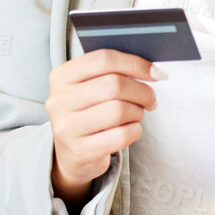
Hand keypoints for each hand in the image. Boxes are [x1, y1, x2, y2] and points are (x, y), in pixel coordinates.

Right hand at [47, 49, 163, 203]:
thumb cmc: (88, 114)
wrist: (71, 155)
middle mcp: (59, 100)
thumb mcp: (90, 88)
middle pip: (114, 85)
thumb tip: (153, 71)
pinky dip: (134, 131)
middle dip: (142, 92)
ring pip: (119, 111)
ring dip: (137, 112)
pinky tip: (130, 131)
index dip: (135, 64)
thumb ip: (114, 73)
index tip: (155, 73)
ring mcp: (67, 128)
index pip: (104, 59)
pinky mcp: (80, 151)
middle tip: (150, 100)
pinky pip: (121, 136)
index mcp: (61, 77)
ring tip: (136, 115)